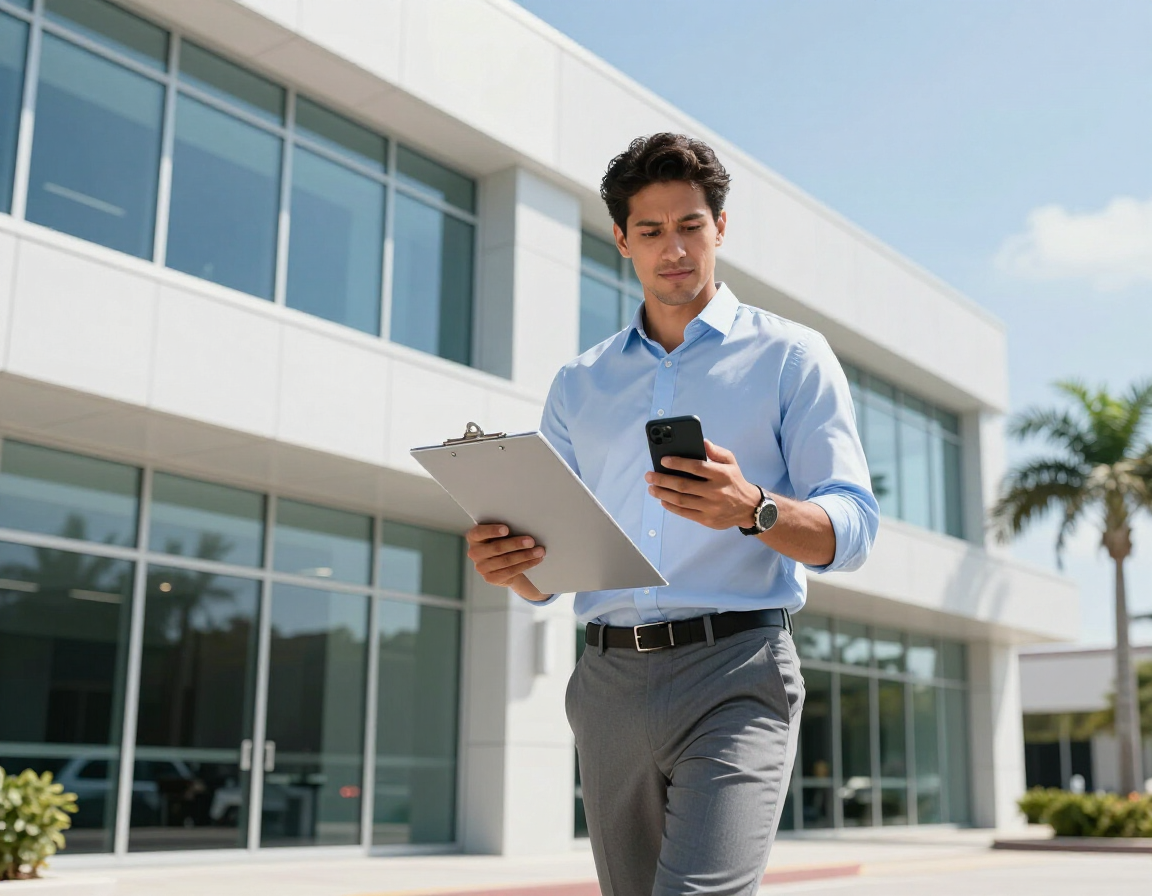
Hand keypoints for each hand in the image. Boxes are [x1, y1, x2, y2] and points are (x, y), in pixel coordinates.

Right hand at [465, 523, 549, 600]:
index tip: (507, 529)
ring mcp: (481, 567)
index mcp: (474, 537)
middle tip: (531, 541)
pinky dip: (526, 564)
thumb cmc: (504, 540)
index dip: (492, 531)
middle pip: (497, 548)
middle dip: (516, 544)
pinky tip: (536, 559)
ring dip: (525, 555)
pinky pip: (511, 571)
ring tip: (539, 551)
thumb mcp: (501, 533)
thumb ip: (506, 529)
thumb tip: (525, 524)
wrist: (504, 562)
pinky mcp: (491, 578)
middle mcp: (474, 552)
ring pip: (506, 560)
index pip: (479, 532)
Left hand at [645, 439, 760, 529]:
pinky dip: (671, 507)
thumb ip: (716, 452)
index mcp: (721, 475)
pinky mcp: (707, 519)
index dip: (678, 463)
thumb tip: (702, 442)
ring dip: (663, 493)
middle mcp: (716, 491)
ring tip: (651, 488)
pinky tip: (662, 500)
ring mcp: (711, 507)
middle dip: (663, 480)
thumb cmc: (734, 480)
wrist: (748, 507)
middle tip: (649, 475)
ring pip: (681, 500)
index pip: (696, 467)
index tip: (663, 460)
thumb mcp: (731, 462)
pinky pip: (685, 513)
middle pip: (684, 486)